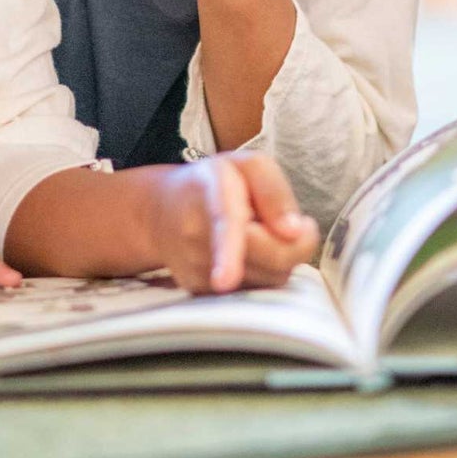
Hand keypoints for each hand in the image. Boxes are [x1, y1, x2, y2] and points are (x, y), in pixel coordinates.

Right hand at [146, 152, 319, 293]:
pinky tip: (245, 255)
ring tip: (258, 234)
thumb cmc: (214, 184)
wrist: (160, 213)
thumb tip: (294, 233)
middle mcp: (196, 231)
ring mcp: (194, 266)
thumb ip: (275, 192)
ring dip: (278, 259)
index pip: (224, 221)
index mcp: (211, 189)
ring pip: (268, 278)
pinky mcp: (200, 290)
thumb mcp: (249, 167)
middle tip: (296, 224)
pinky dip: (261, 274)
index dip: (228, 251)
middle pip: (270, 257)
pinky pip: (255, 290)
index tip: (225, 281)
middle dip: (296, 244)